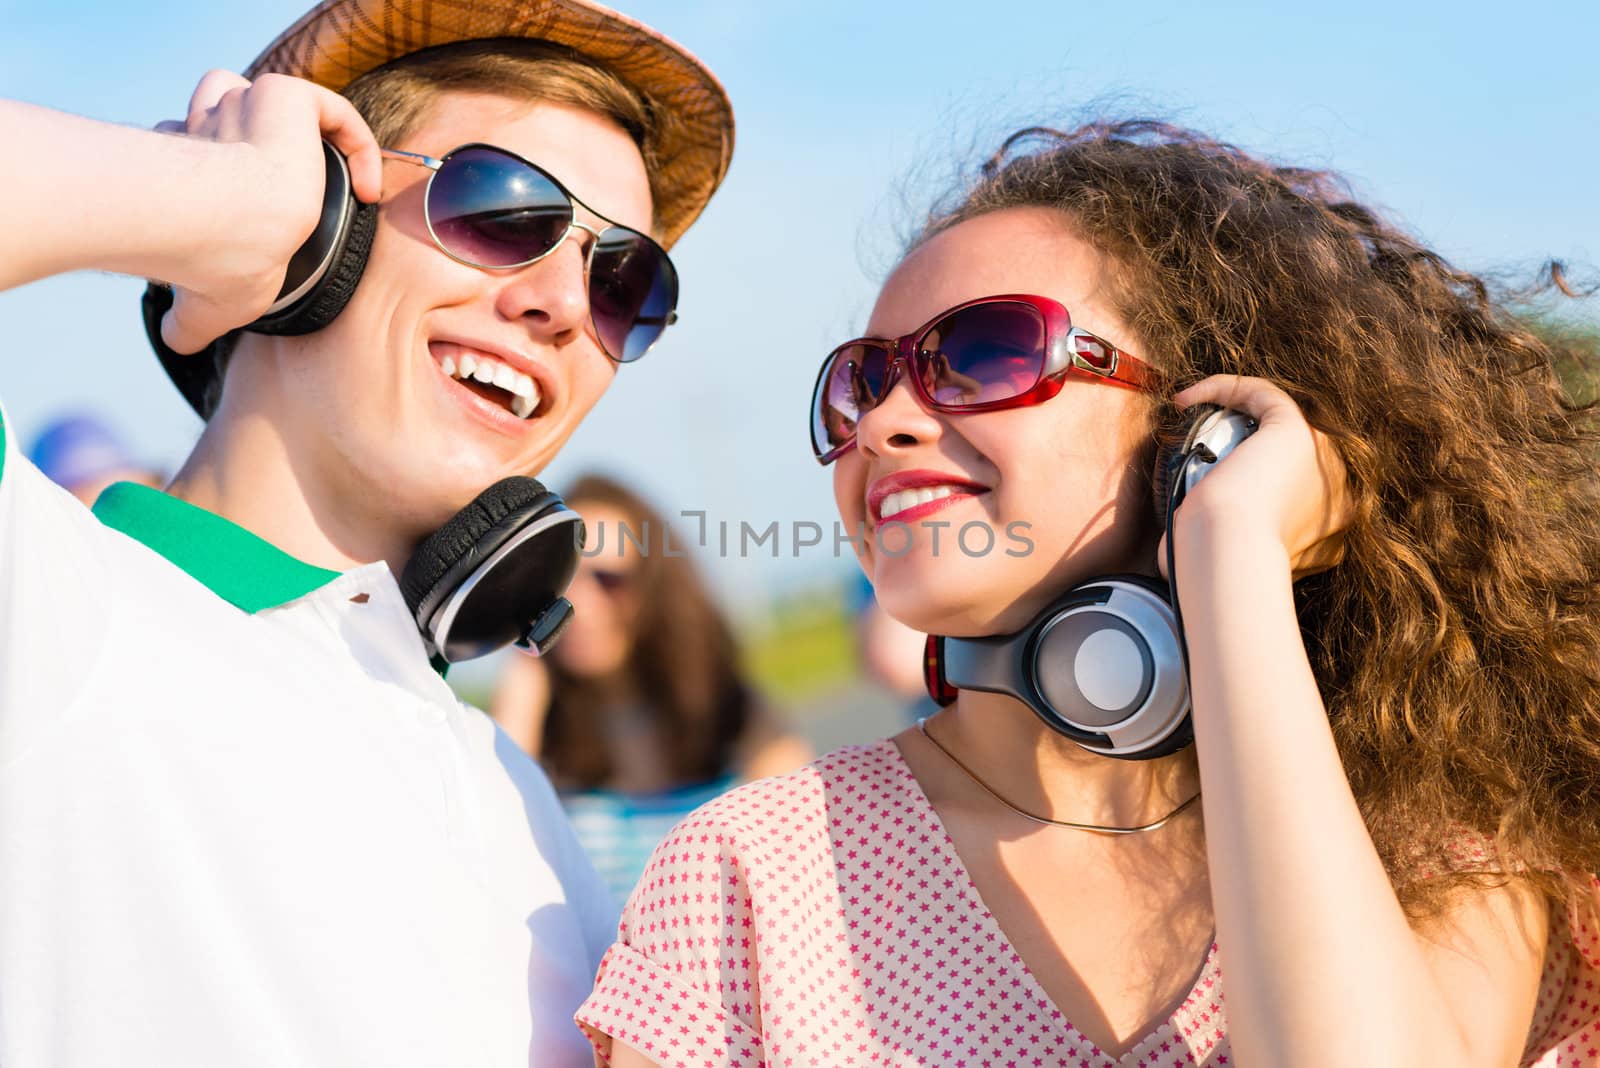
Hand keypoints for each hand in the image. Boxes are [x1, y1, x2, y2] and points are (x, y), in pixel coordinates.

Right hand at [151, 71, 382, 353]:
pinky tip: (367, 188)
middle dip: (254, 151)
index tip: (264, 222)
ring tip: (325, 185)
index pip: (195, 152)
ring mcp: (242, 105)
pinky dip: (354, 139)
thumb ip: (188, 320)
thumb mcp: (202, 302)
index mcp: (183, 170)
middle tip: (289, 202)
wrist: (234, 224)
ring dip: (296, 135)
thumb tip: (175, 341)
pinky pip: (327, 107)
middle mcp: (206, 128)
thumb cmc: (214, 263)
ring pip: (263, 99)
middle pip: (226, 117)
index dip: (227, 180)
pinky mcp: (282, 96)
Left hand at [1157, 375, 1353, 579]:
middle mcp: (1338, 496)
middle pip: (1289, 456)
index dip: (1249, 483)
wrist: (1231, 556)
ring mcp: (1324, 461)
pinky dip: (1224, 388)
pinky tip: (1185, 399)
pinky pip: (1263, 395)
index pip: (1290, 495)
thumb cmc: (1218, 570)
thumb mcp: (1226, 566)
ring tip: (1187, 420)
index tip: (1206, 484)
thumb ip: (1216, 555)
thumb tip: (1167, 560)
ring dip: (1231, 409)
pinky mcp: (1299, 431)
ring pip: (1278, 420)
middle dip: (1244, 446)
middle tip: (1195, 450)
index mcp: (1329, 534)